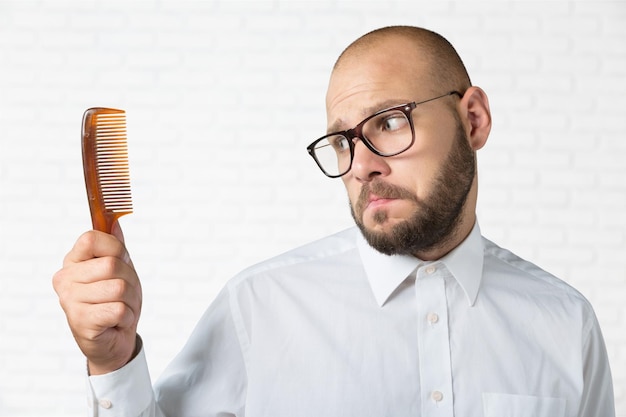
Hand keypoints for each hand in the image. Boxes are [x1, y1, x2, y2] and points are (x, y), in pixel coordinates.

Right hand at [53, 222, 141, 374]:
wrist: (114, 339)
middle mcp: (65, 279)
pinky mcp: (80, 321)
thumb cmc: (115, 301)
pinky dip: (126, 316)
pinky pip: (118, 308)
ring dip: (129, 301)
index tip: (119, 262)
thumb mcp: (120, 269)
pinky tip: (115, 322)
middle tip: (122, 294)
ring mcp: (70, 301)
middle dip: (129, 280)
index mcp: (73, 262)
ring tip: (118, 308)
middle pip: (111, 264)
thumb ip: (115, 246)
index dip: (115, 249)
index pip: (92, 238)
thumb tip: (114, 222)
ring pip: (118, 287)